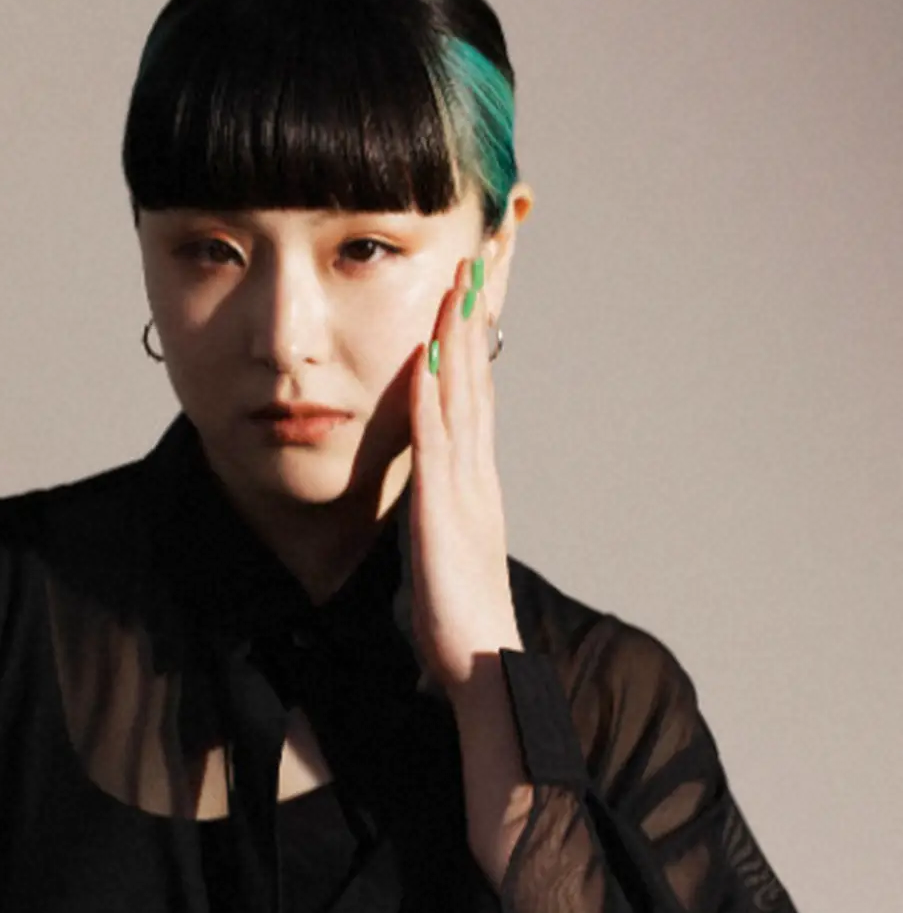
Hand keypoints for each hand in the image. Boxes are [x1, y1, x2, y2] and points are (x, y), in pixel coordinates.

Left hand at [408, 257, 522, 689]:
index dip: (475, 332)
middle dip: (479, 310)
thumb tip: (430, 477)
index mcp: (475, 475)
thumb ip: (443, 502)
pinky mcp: (445, 512)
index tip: (475, 281)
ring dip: (460, 337)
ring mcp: (465, 487)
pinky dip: (433, 399)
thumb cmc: (460, 610)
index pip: (477, 387)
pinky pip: (437, 445)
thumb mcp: (449, 540)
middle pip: (479, 374)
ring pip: (463, 396)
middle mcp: (476, 469)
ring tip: (459, 281)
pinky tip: (426, 360)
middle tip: (486, 248)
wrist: (483, 663)